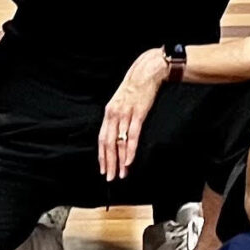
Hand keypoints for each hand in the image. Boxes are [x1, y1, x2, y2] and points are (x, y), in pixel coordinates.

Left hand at [97, 48, 172, 179]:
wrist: (147, 72)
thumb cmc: (136, 86)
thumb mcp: (122, 101)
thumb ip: (118, 116)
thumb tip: (118, 132)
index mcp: (109, 112)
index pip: (102, 138)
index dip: (102, 155)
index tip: (103, 168)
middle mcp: (113, 114)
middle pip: (108, 143)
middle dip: (108, 163)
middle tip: (109, 177)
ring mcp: (125, 114)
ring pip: (119, 142)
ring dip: (120, 160)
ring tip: (121, 174)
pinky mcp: (138, 114)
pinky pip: (132, 136)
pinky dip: (130, 150)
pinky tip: (129, 161)